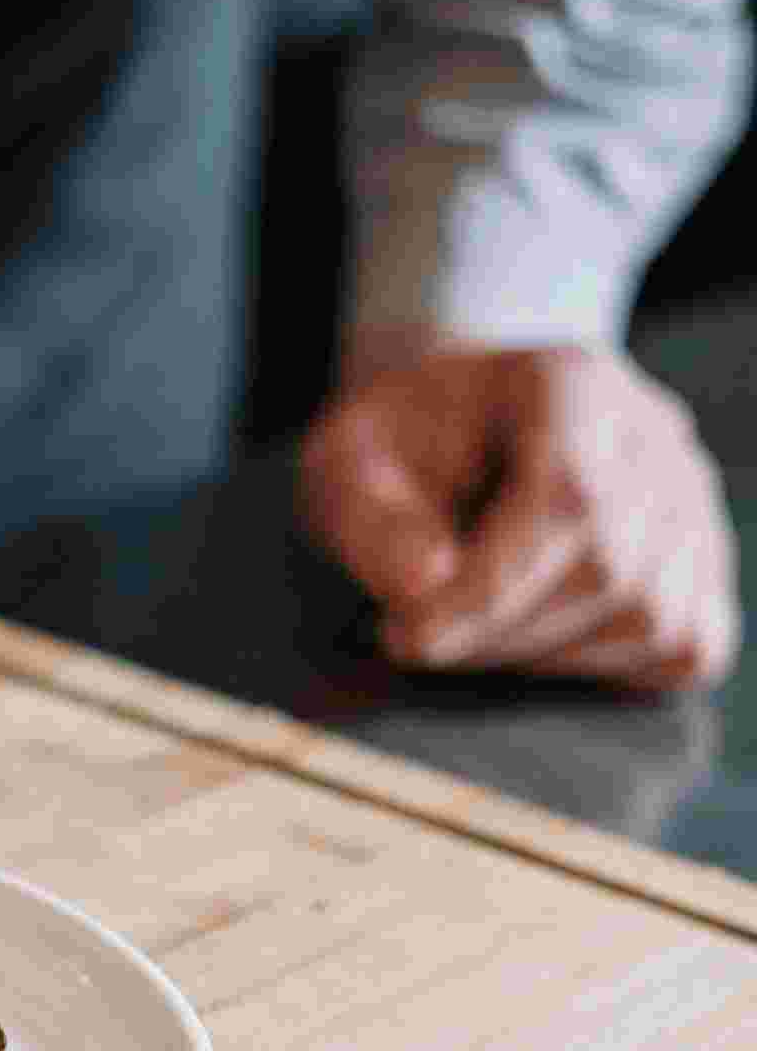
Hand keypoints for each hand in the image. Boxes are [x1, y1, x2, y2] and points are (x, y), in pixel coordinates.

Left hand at [298, 337, 740, 691]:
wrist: (450, 440)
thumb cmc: (396, 454)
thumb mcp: (344, 467)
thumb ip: (370, 522)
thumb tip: (425, 590)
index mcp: (570, 383)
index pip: (567, 497)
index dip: (490, 587)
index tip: (409, 637)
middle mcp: (654, 436)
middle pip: (610, 568)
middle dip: (498, 628)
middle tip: (416, 637)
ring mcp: (693, 502)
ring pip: (651, 619)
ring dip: (538, 653)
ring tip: (465, 626)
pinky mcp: (705, 568)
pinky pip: (684, 647)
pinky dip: (599, 668)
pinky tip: (528, 635)